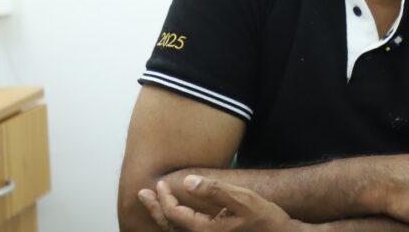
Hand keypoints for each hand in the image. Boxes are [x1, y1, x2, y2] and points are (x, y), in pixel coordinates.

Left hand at [138, 176, 304, 230]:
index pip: (175, 215)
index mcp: (206, 231)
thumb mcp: (242, 199)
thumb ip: (214, 190)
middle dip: (155, 210)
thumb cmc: (265, 218)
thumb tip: (188, 181)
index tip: (160, 183)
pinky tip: (175, 213)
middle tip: (142, 193)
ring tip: (152, 202)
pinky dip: (175, 223)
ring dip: (162, 216)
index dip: (164, 199)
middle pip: (169, 227)